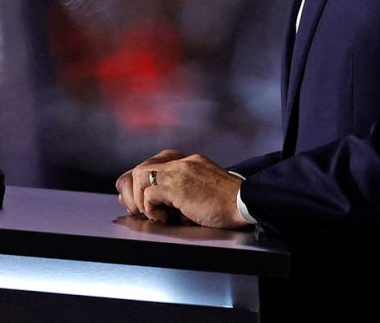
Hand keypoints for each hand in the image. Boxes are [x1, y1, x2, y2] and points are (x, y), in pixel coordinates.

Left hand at [115, 150, 247, 229]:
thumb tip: (154, 204)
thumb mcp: (201, 190)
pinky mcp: (178, 186)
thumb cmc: (226, 204)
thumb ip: (180, 191)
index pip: (152, 164)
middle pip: (140, 168)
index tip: (141, 202)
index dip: (141, 184)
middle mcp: (181, 162)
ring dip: (142, 201)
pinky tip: (165, 218)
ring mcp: (179, 171)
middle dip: (135, 192)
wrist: (244, 203)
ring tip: (156, 215)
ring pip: (140, 177)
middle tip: (143, 212)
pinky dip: (151, 209)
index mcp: (187, 161)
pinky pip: (149, 194)